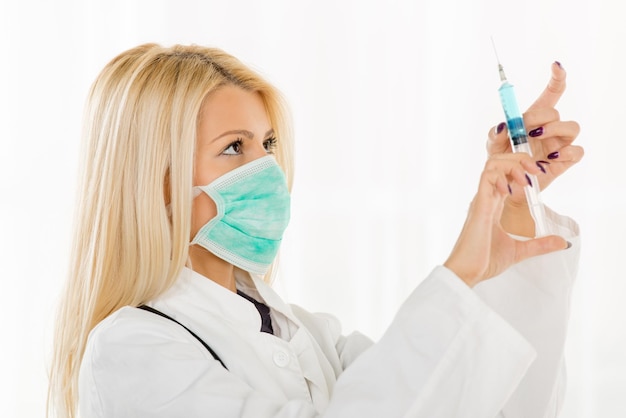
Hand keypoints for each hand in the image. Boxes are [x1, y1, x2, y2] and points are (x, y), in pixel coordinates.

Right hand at [443, 153, 568, 286]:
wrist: (468, 272)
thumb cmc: (485, 261)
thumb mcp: (519, 251)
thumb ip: (539, 244)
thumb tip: (562, 242)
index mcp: (493, 204)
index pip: (505, 174)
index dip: (522, 168)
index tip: (538, 177)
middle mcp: (486, 197)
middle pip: (498, 162)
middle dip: (520, 159)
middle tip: (536, 172)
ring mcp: (482, 199)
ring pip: (492, 164)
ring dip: (513, 165)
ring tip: (525, 180)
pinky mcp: (479, 204)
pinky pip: (487, 177)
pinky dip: (502, 176)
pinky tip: (511, 190)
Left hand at [487, 62, 582, 236]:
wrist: (506, 186)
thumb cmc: (503, 162)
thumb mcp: (493, 147)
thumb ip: (496, 134)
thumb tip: (503, 125)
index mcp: (535, 119)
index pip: (552, 94)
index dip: (557, 78)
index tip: (556, 66)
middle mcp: (550, 128)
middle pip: (556, 111)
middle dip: (540, 116)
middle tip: (525, 127)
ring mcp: (559, 144)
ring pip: (572, 127)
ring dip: (553, 129)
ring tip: (535, 137)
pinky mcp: (565, 161)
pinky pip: (577, 151)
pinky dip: (566, 152)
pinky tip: (549, 157)